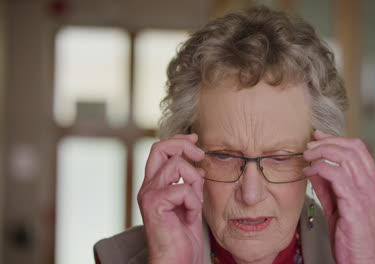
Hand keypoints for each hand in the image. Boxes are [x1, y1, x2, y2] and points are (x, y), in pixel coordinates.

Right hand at [137, 134, 205, 263]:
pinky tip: (190, 216)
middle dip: (183, 145)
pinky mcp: (154, 204)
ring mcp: (149, 194)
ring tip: (195, 203)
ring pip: (177, 165)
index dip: (178, 141)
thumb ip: (191, 183)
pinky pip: (183, 189)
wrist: (177, 260)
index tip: (195, 139)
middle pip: (160, 148)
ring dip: (194, 181)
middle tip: (200, 153)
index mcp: (155, 185)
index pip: (161, 151)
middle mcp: (148, 187)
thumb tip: (198, 165)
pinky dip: (193, 202)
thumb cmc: (184, 236)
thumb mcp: (191, 202)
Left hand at [303, 130, 374, 263]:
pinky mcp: (356, 205)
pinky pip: (337, 176)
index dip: (337, 139)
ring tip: (306, 156)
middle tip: (309, 145)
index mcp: (374, 184)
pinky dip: (320, 168)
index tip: (318, 137)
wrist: (363, 261)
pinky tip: (309, 172)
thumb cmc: (351, 236)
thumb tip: (313, 166)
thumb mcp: (338, 204)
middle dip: (327, 142)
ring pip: (346, 158)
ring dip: (322, 152)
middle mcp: (374, 186)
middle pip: (353, 148)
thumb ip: (327, 185)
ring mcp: (367, 194)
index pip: (359, 149)